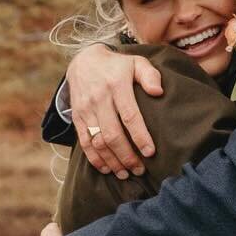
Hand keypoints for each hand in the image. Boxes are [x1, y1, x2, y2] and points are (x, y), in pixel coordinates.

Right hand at [67, 44, 162, 178]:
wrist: (84, 61)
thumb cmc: (117, 66)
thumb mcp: (136, 62)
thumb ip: (150, 75)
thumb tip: (158, 92)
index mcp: (116, 85)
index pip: (129, 115)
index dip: (140, 136)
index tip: (150, 153)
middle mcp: (99, 98)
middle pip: (112, 134)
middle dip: (126, 156)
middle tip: (139, 170)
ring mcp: (86, 109)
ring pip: (98, 141)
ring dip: (112, 161)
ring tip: (125, 174)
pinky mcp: (77, 117)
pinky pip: (84, 142)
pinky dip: (95, 158)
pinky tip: (106, 169)